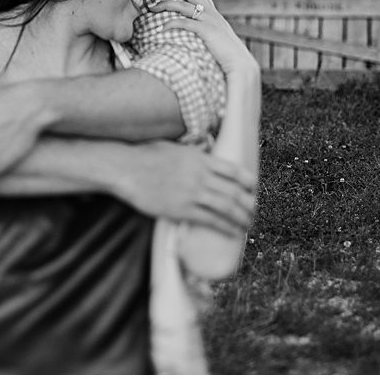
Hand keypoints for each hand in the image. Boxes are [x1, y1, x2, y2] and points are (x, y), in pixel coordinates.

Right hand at [113, 140, 258, 233]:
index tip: (254, 188)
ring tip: (248, 224)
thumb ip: (194, 151)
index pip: (234, 170)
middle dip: (249, 203)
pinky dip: (225, 227)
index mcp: (200, 159)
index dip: (248, 181)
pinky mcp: (181, 209)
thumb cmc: (146, 155)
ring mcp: (192, 193)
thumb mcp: (175, 147)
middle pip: (234, 191)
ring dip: (241, 217)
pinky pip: (210, 220)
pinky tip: (233, 232)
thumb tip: (206, 148)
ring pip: (226, 207)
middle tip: (254, 211)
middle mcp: (200, 175)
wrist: (126, 169)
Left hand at [155, 0, 257, 78]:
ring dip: (166, 4)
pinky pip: (185, 23)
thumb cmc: (228, 54)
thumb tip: (199, 33)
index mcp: (215, 14)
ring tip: (152, 6)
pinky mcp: (206, 31)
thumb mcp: (219, 38)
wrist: (240, 63)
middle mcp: (212, 14)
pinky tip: (161, 27)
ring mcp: (209, 21)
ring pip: (184, 6)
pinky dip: (172, 24)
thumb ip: (209, 31)